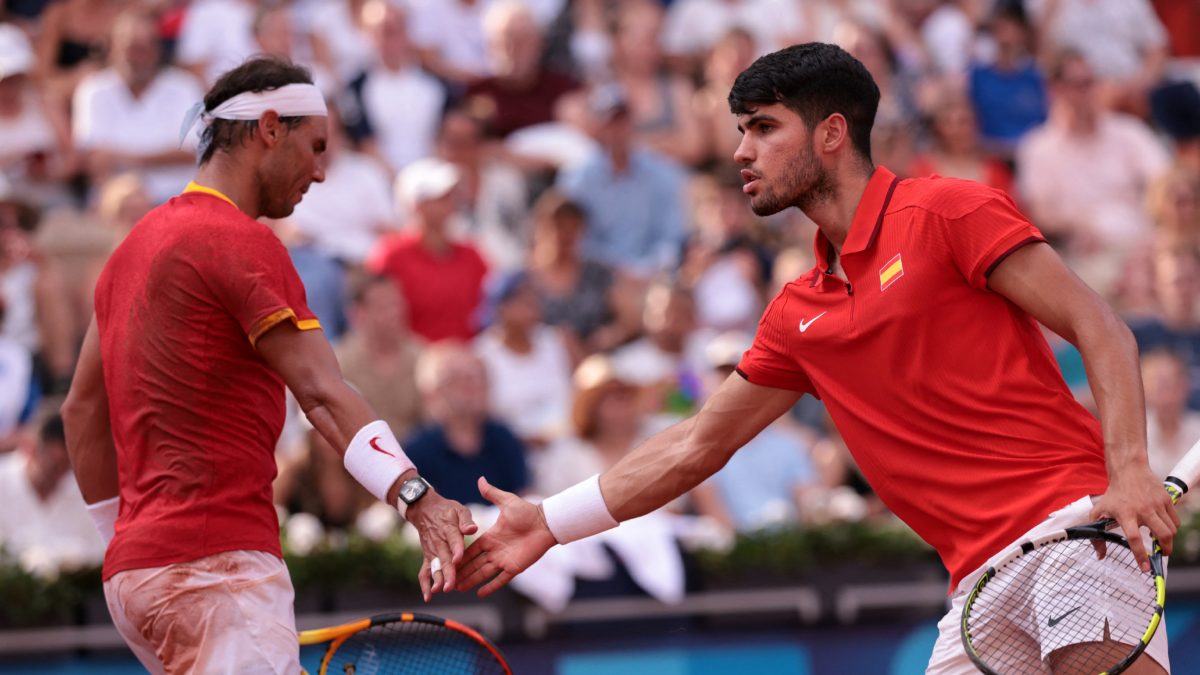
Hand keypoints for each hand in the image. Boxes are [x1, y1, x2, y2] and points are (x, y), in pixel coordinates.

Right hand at [406, 491, 476, 601]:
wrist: (424, 510)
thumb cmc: (446, 510)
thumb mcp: (459, 509)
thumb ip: (466, 520)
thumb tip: (472, 529)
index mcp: (449, 529)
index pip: (453, 541)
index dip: (456, 550)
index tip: (458, 560)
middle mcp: (439, 542)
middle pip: (444, 559)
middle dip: (447, 573)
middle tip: (450, 586)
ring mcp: (432, 551)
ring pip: (435, 567)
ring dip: (437, 579)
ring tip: (439, 590)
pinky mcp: (428, 557)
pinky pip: (424, 572)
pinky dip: (425, 584)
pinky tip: (428, 597)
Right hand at [456, 477, 557, 597]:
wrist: (545, 523)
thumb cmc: (527, 512)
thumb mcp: (507, 501)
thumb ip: (492, 494)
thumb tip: (481, 479)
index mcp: (491, 537)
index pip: (471, 549)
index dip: (460, 556)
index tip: (448, 560)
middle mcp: (495, 550)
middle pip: (474, 564)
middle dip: (461, 572)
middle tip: (448, 579)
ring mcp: (504, 560)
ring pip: (483, 573)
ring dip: (471, 580)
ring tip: (458, 588)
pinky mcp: (515, 567)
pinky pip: (501, 579)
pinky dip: (491, 586)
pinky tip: (480, 593)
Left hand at [1090, 462, 1179, 571]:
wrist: (1129, 471)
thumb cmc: (1114, 494)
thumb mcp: (1100, 511)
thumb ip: (1097, 534)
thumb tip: (1100, 556)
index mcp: (1125, 514)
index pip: (1134, 538)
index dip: (1140, 555)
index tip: (1145, 568)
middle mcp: (1143, 510)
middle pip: (1163, 535)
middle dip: (1166, 549)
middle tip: (1162, 554)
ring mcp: (1157, 504)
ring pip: (1171, 530)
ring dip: (1168, 539)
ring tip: (1161, 540)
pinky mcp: (1167, 500)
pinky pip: (1175, 521)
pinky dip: (1172, 528)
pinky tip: (1163, 527)